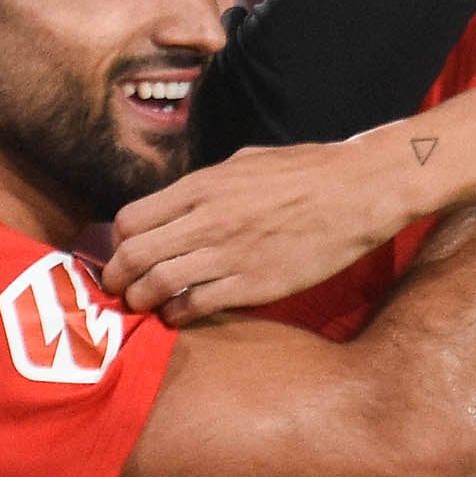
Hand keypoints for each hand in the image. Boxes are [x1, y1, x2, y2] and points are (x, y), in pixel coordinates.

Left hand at [101, 130, 405, 321]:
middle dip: (117, 278)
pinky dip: (178, 314)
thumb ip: (206, 185)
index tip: (124, 253)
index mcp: (202, 186)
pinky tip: (180, 313)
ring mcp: (230, 254)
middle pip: (133, 256)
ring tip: (144, 305)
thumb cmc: (306, 172)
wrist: (359, 191)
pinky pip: (196, 305)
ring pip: (158, 285)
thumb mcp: (245, 162)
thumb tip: (177, 204)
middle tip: (118, 288)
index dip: (118, 242)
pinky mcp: (254, 285)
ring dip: (142, 300)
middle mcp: (208, 220)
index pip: (130, 220)